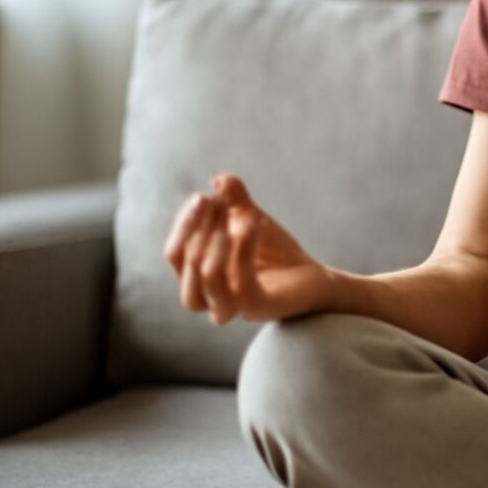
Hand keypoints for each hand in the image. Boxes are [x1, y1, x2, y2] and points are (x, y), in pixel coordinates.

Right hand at [162, 173, 331, 324]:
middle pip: (187, 267)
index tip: (202, 197)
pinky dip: (243, 253)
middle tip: (217, 202)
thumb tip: (218, 179)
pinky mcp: (258, 308)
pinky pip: (243, 286)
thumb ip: (234, 201)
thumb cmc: (273, 252)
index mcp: (198, 277)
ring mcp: (233, 306)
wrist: (312, 276)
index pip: (175, 253)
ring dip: (215, 243)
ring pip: (207, 282)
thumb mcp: (250, 220)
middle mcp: (209, 296)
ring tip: (231, 216)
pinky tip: (252, 226)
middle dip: (198, 230)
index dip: (184, 224)